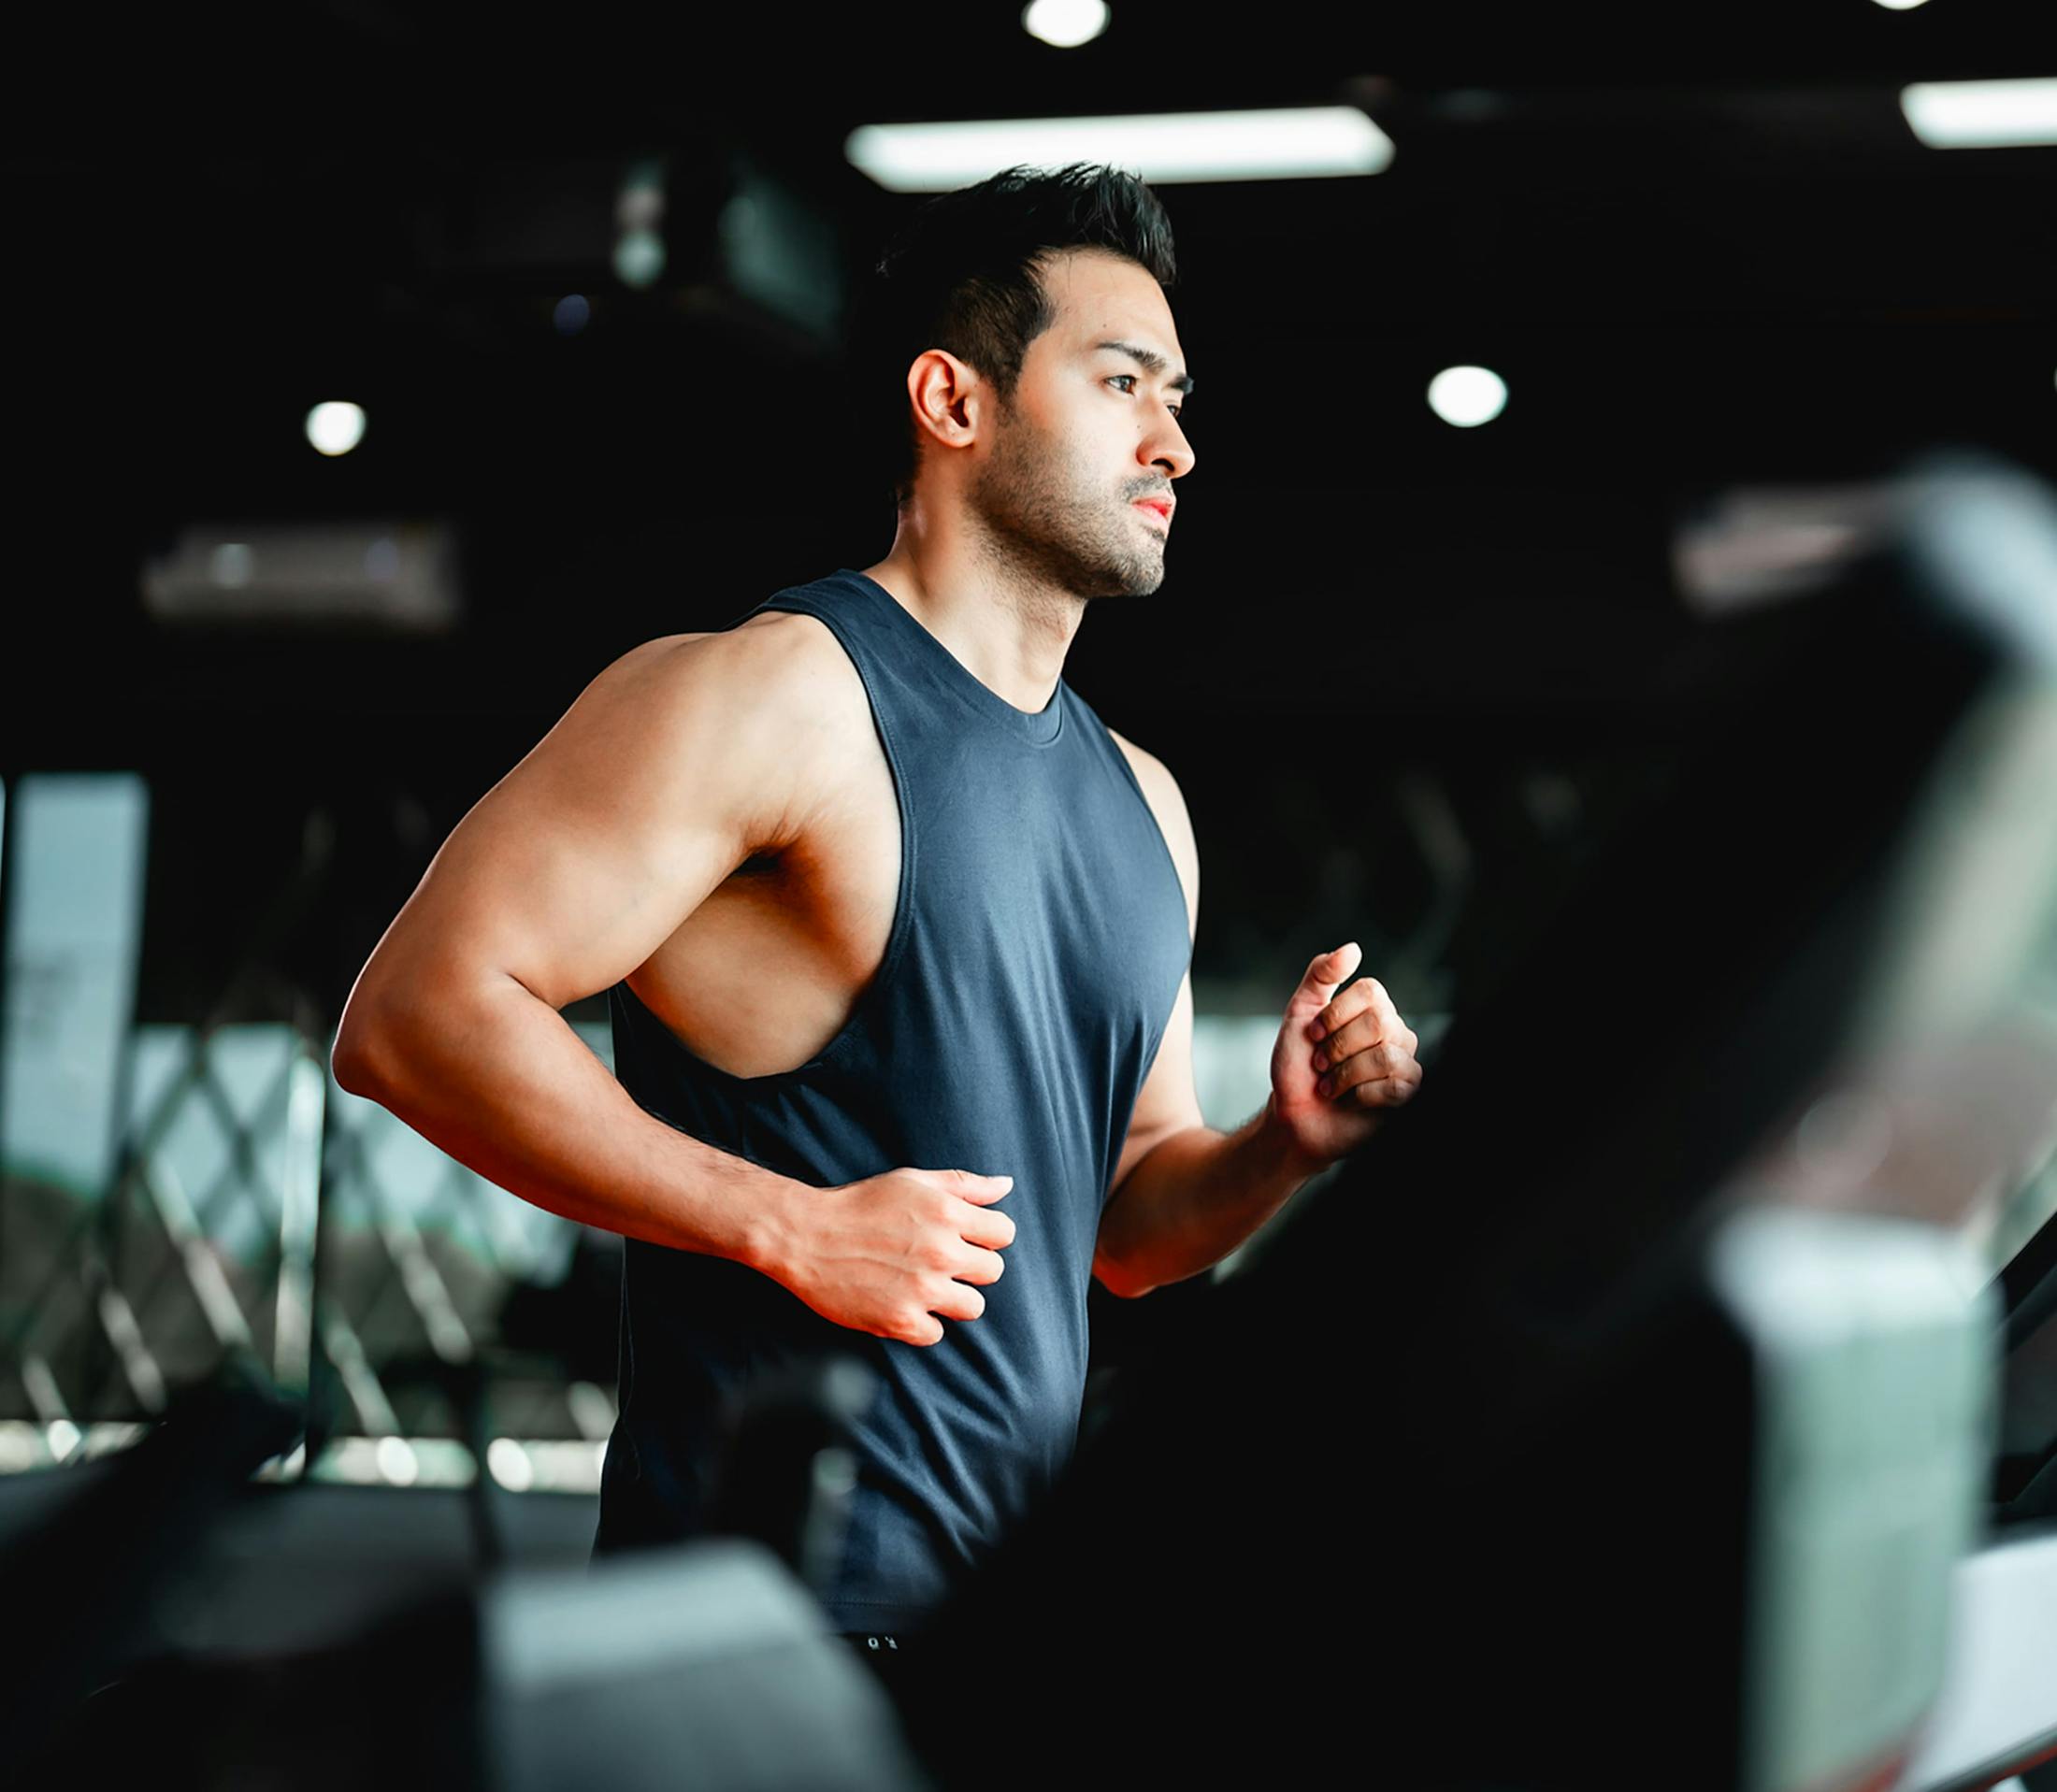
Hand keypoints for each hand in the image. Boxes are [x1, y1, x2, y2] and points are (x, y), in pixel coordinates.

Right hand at [775, 1167, 1016, 1345]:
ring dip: (953, 1299)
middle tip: (940, 1263)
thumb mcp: (913, 1181)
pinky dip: (922, 1323)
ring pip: (973, 1307)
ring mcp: (922, 1289)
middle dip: (971, 1267)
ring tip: (924, 1287)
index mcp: (947, 1213)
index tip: (965, 1239)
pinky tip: (902, 1303)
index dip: (986, 1236)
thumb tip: (1006, 1185)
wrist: (805, 1236)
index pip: (1004, 1233)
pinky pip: (937, 1333)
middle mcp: (941, 1251)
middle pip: (993, 1271)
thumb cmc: (859, 1204)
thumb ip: (965, 1184)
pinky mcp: (900, 1320)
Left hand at [1267, 942, 1422, 1170]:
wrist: (1294, 1115)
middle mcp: (1395, 1032)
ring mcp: (1404, 1063)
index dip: (1336, 1013)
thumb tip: (1353, 949)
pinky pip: (1394, 1087)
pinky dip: (1359, 1096)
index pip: (1371, 990)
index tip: (1313, 1033)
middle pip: (1379, 1022)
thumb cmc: (1298, 1066)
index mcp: (1372, 1008)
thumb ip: (1321, 976)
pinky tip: (1348, 1101)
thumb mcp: (1299, 1014)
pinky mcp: (1407, 1095)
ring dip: (1345, 1074)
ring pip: (1385, 1056)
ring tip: (1330, 1085)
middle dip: (1337, 1046)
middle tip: (1321, 1064)